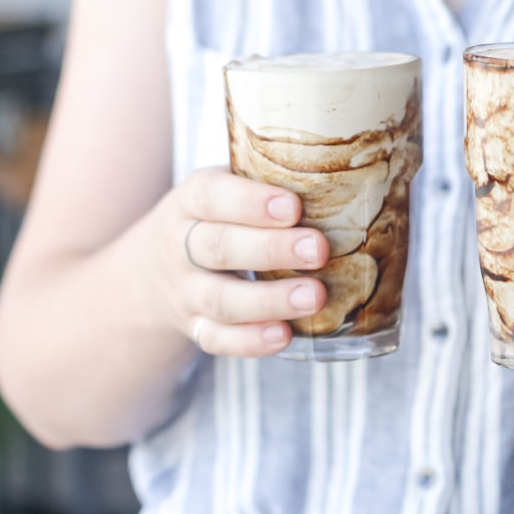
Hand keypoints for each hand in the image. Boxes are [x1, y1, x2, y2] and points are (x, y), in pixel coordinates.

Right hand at [151, 166, 328, 356]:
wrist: (155, 266)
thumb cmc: (220, 216)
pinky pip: (216, 339)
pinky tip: (284, 337)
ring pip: (220, 299)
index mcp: (191, 201)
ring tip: (314, 297)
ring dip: (268, 301)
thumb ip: (272, 178)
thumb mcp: (230, 186)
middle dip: (270, 250)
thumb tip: (357, 171)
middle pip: (218, 248)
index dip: (250, 202)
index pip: (211, 196)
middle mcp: (182, 246)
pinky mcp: (194, 326)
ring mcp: (186, 291)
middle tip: (319, 250)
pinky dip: (249, 342)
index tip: (293, 207)